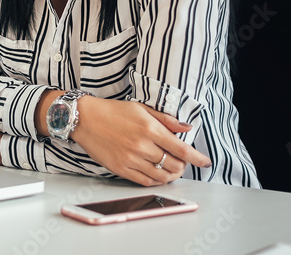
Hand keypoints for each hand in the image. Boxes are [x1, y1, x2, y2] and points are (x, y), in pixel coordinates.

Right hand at [72, 98, 211, 185]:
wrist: (85, 119)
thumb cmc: (112, 111)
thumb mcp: (141, 108)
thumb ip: (166, 119)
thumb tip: (186, 128)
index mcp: (149, 129)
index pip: (182, 149)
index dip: (197, 158)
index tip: (205, 162)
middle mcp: (142, 146)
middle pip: (174, 165)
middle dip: (184, 166)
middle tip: (183, 162)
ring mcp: (131, 159)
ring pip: (161, 176)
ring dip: (172, 175)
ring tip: (172, 169)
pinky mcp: (121, 169)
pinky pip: (145, 181)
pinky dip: (156, 181)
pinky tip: (158, 174)